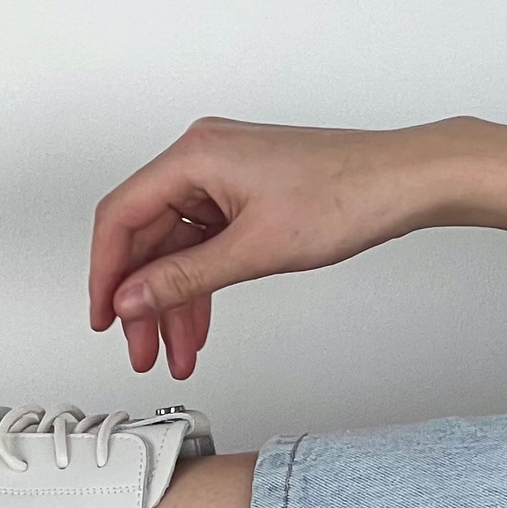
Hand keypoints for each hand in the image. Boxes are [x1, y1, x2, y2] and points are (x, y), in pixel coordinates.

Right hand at [88, 116, 462, 378]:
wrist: (403, 182)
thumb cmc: (346, 195)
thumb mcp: (254, 250)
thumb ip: (186, 278)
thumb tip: (133, 298)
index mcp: (194, 155)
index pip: (121, 217)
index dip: (105, 273)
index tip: (104, 317)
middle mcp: (202, 158)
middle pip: (147, 237)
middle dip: (143, 299)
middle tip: (142, 349)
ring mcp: (224, 176)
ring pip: (177, 247)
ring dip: (173, 301)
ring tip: (175, 352)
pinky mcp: (244, 194)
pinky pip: (205, 244)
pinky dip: (201, 284)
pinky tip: (198, 326)